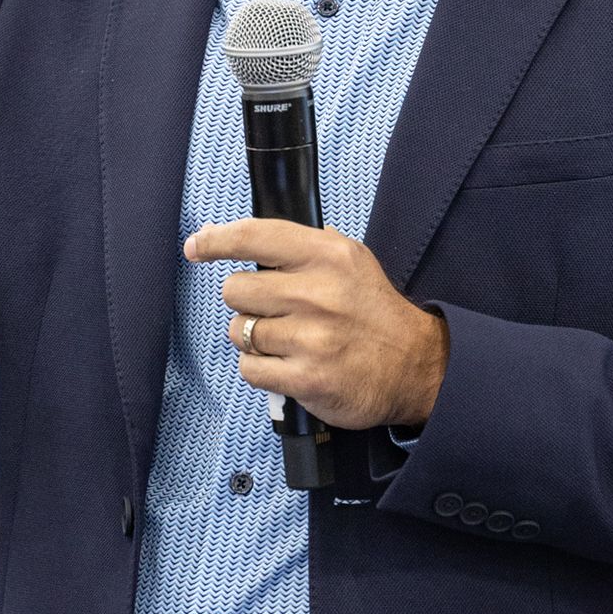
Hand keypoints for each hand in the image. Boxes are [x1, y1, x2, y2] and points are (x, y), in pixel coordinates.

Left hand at [183, 218, 448, 431]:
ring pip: (240, 331)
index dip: (216, 241)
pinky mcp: (306, 378)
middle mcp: (318, 293)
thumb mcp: (349, 260)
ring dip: (254, 339)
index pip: (255, 236)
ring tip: (287, 341)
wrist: (416, 366)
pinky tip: (287, 364)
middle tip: (274, 311)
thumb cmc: (371, 311)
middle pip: (236, 289)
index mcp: (327, 255)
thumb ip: (297, 247)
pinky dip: (261, 369)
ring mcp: (312, 338)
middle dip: (246, 302)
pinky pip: (250, 368)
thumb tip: (229, 235)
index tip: (196, 246)